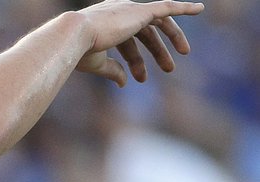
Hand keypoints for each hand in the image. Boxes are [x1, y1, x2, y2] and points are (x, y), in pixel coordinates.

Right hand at [74, 0, 204, 86]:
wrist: (74, 36)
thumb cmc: (79, 51)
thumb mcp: (97, 63)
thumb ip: (112, 70)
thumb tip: (124, 82)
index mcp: (107, 24)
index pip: (128, 41)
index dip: (135, 61)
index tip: (137, 79)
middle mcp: (120, 13)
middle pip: (146, 33)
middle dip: (157, 52)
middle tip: (169, 69)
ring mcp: (131, 9)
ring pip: (159, 23)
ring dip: (173, 38)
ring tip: (184, 54)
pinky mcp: (141, 10)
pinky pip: (168, 7)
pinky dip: (184, 7)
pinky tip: (200, 9)